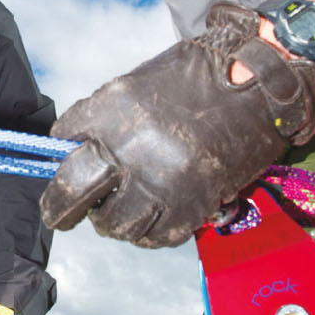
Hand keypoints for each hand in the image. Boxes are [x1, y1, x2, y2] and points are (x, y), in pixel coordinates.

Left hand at [40, 1, 314, 246]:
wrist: (256, 84)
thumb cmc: (194, 78)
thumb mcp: (136, 86)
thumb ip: (103, 118)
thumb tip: (73, 149)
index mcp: (112, 108)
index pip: (63, 140)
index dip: (58, 156)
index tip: (58, 167)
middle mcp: (130, 147)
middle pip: (74, 191)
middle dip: (61, 208)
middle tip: (60, 215)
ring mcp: (160, 180)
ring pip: (113, 223)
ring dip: (111, 221)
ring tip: (118, 211)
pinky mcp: (190, 206)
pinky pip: (153, 235)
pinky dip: (146, 232)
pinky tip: (149, 217)